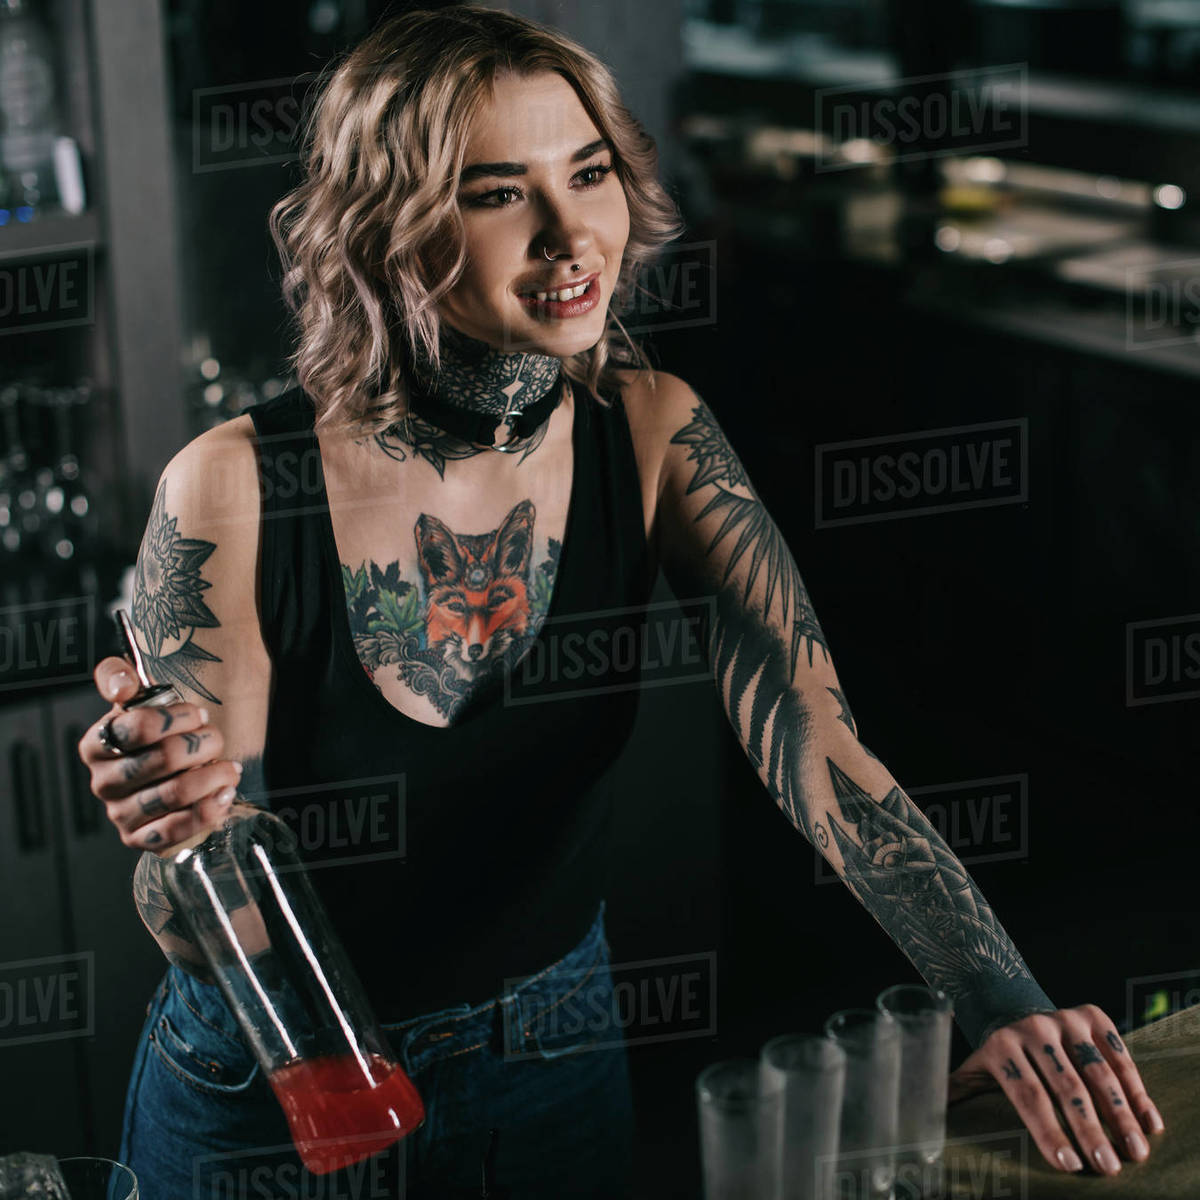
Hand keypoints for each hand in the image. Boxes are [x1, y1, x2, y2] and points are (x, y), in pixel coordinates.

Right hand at [77, 655, 242, 853]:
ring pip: (175, 792)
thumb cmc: (161, 733)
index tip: (199, 714)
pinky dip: (210, 809)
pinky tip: (225, 793)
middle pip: (164, 758)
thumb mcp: (139, 698)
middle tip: (216, 740)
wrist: (177, 773)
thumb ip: (119, 678)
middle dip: (202, 744)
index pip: (136, 727)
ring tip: (229, 767)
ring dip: (213, 775)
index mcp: (97, 744)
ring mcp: (121, 814)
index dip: (178, 717)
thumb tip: (122, 686)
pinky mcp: (141, 839)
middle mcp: (104, 782)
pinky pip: (177, 829)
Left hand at [947, 1005, 1164, 1175]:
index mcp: (1001, 1044)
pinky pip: (1119, 1054)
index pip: (1027, 1094)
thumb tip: (922, 1122)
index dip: (1048, 1130)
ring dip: (1120, 1115)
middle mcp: (1034, 1028)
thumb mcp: (973, 1068)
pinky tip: (1149, 1122)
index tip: (1069, 1166)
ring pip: (1097, 1072)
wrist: (1012, 1002)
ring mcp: (1065, 1019)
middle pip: (1066, 1086)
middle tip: (1108, 1168)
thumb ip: (956, 1093)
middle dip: (1089, 1130)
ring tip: (1135, 1153)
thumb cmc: (996, 1052)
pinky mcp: (1093, 1016)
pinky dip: (1137, 1089)